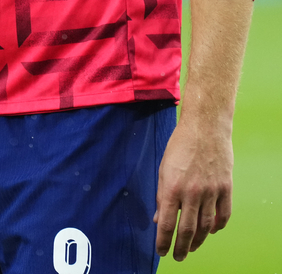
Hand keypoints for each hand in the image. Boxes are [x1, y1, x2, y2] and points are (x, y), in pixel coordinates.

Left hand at [154, 117, 232, 261]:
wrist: (205, 127)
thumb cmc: (180, 145)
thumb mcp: (164, 169)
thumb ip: (162, 195)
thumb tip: (159, 219)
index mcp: (173, 188)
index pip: (167, 225)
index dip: (163, 242)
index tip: (162, 252)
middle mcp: (192, 193)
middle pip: (187, 231)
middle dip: (181, 248)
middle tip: (178, 257)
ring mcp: (211, 192)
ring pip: (206, 227)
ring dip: (198, 241)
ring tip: (192, 247)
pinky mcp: (226, 188)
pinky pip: (223, 215)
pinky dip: (218, 226)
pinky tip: (211, 230)